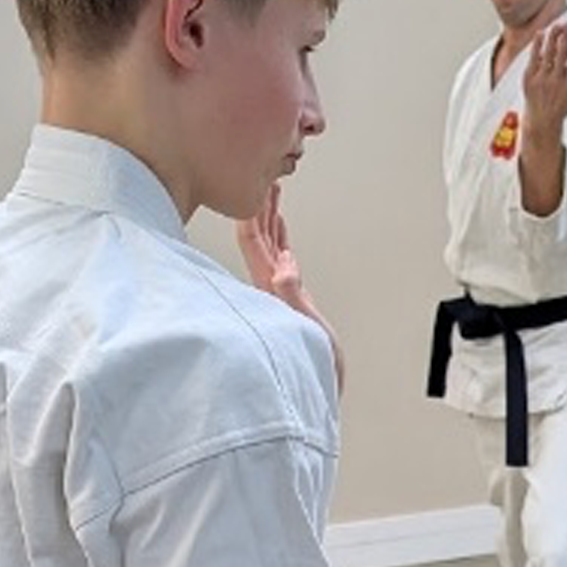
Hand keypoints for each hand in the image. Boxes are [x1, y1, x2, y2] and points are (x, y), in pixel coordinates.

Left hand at [236, 189, 342, 387]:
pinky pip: (282, 261)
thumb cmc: (309, 368)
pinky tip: (283, 235)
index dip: (251, 212)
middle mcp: (269, 289)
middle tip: (265, 176)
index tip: (253, 185)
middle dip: (261, 206)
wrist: (315, 391)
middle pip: (260, 238)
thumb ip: (291, 298)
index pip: (253, 242)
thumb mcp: (304, 330)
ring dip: (271, 220)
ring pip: (271, 247)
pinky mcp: (289, 300)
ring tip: (273, 194)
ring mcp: (277, 293)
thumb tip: (283, 267)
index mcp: (268, 290)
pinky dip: (282, 241)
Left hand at [521, 20, 566, 136]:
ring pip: (548, 53)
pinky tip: (540, 33)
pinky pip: (533, 57)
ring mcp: (541, 79)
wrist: (541, 120)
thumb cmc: (564, 107)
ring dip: (553, 37)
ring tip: (557, 25)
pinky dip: (537, 44)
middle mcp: (556, 80)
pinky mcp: (529, 78)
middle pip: (562, 53)